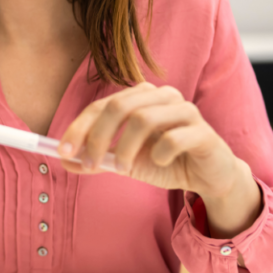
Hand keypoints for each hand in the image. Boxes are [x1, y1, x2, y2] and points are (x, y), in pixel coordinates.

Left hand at [57, 82, 262, 237]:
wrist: (208, 176)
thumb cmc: (166, 161)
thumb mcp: (126, 162)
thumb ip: (98, 159)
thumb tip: (64, 161)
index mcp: (140, 97)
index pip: (102, 106)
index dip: (79, 128)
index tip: (64, 152)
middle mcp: (161, 96)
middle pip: (119, 106)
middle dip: (98, 136)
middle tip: (90, 163)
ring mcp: (184, 110)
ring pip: (144, 119)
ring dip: (126, 148)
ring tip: (125, 169)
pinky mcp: (202, 131)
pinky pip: (174, 138)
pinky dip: (159, 154)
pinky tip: (159, 163)